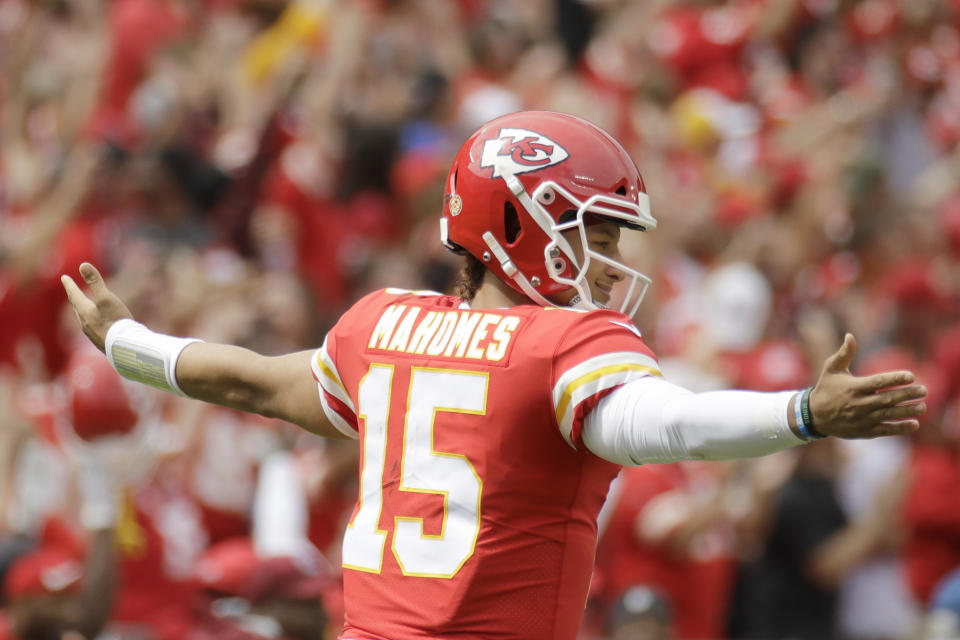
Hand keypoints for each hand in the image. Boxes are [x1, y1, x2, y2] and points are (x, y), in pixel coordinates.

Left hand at [61, 263, 132, 351]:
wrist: (125, 347)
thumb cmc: (115, 320)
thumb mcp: (106, 297)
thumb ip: (95, 281)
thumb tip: (83, 264)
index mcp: (84, 311)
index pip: (74, 295)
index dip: (69, 285)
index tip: (64, 277)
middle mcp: (85, 324)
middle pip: (77, 308)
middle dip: (74, 298)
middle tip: (72, 291)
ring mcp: (93, 334)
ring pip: (84, 319)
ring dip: (83, 311)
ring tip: (84, 308)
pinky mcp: (101, 342)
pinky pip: (93, 328)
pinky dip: (92, 321)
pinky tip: (99, 325)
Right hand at [810, 334, 926, 438]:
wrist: (814, 416)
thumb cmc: (826, 388)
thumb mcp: (831, 369)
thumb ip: (844, 353)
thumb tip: (850, 335)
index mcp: (853, 387)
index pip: (878, 382)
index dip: (895, 379)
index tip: (911, 376)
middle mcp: (859, 403)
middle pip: (888, 399)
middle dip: (907, 394)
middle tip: (924, 390)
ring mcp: (862, 418)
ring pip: (889, 415)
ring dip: (907, 411)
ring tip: (922, 406)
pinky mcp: (864, 430)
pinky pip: (885, 430)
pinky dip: (900, 428)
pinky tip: (914, 424)